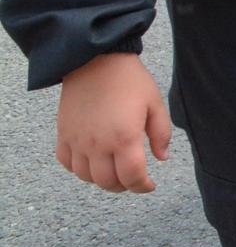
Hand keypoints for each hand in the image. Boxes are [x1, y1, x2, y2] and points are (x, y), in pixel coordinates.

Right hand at [57, 53, 171, 192]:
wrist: (96, 60)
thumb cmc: (129, 80)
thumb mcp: (155, 103)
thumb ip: (161, 133)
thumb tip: (162, 158)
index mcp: (124, 138)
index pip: (132, 177)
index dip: (142, 186)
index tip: (149, 185)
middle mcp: (98, 145)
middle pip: (108, 182)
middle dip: (124, 186)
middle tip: (134, 179)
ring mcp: (77, 142)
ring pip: (86, 177)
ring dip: (102, 180)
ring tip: (114, 172)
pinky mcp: (63, 135)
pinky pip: (67, 163)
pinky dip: (79, 169)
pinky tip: (92, 162)